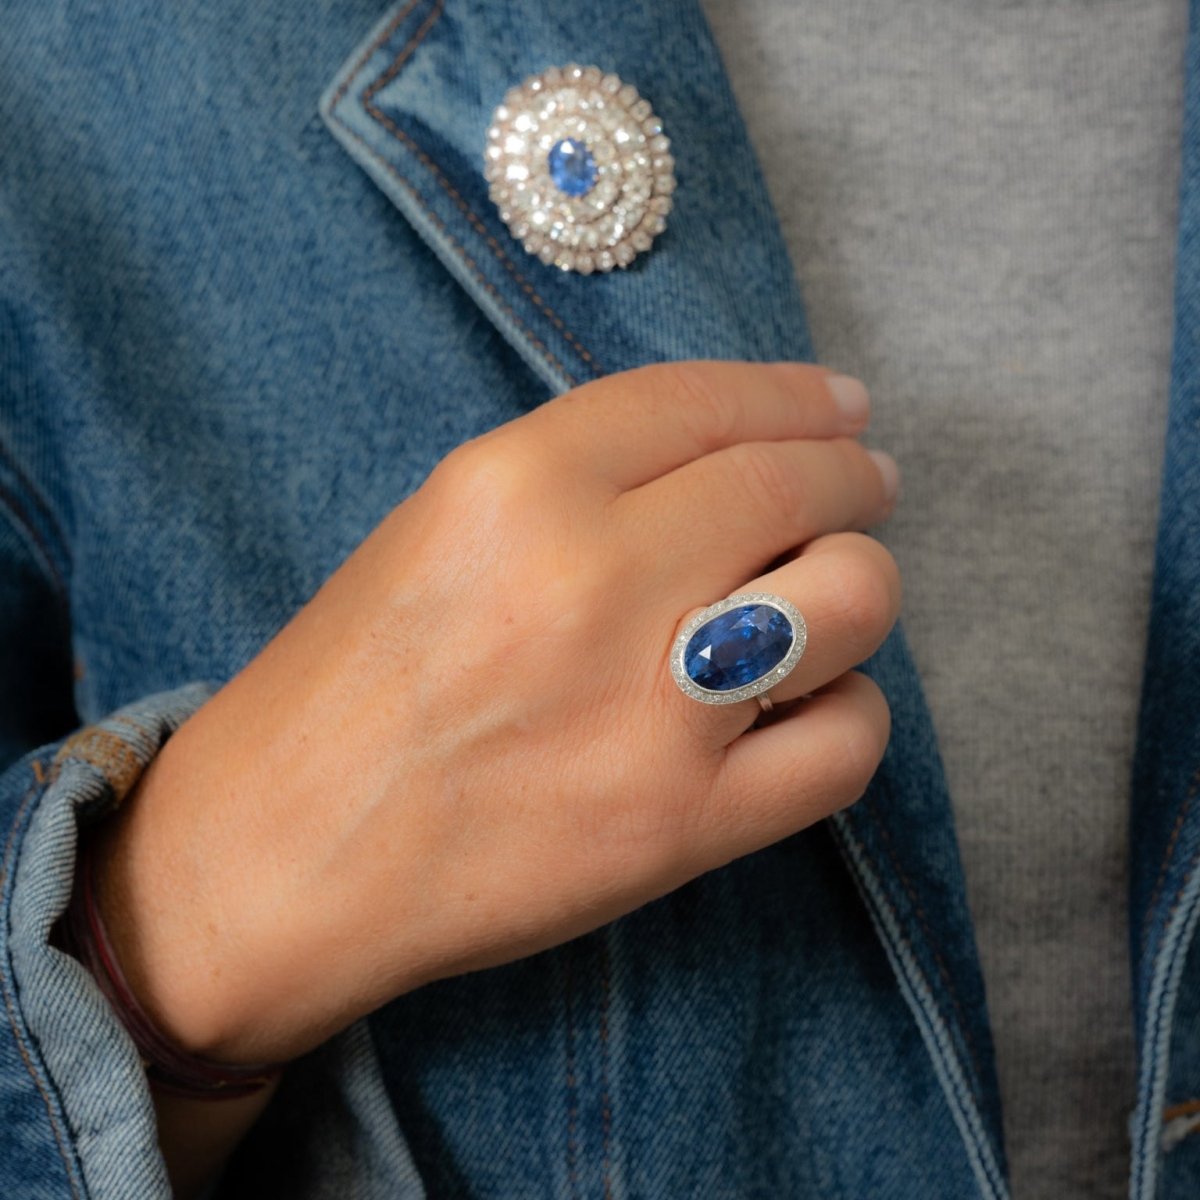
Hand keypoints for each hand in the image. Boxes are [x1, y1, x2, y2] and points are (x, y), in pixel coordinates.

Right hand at [94, 360, 900, 1066]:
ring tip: (837, 592)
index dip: (793, 395)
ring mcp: (648, 709)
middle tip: (867, 484)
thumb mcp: (438, 529)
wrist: (284, 854)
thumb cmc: (345, 690)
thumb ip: (578, 484)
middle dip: (853, 475)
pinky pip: (845, 745)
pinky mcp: (681, 825)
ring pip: (851, 599)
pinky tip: (809, 707)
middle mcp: (591, 579)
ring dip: (861, 584)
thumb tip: (727, 467)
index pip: (704, 403)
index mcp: (514, 486)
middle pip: (794, 486)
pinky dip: (849, 712)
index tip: (840, 406)